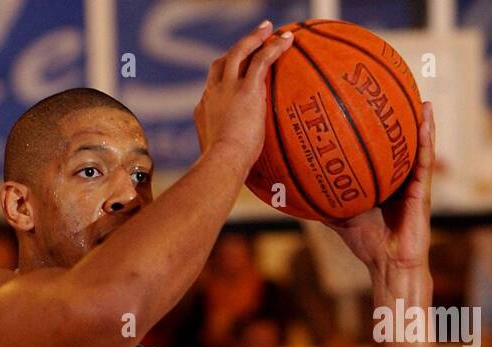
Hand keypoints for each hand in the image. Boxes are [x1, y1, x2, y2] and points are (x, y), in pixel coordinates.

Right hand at [194, 21, 295, 172]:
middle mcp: (212, 94)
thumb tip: (234, 172)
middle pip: (222, 63)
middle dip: (236, 50)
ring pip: (239, 53)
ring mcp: (227, 89)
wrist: (221, 163)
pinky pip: (261, 59)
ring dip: (254, 38)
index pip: (213, 88)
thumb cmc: (220, 170)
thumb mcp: (219, 160)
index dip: (223, 79)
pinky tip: (287, 39)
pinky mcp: (246, 88)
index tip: (234, 77)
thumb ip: (226, 156)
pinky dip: (274, 47)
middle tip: (250, 41)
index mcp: (203, 111)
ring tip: (268, 29)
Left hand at [328, 101, 435, 276]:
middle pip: (399, 145)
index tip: (365, 107)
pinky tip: (426, 117)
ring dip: (419, 121)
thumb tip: (293, 192)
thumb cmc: (367, 244)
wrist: (388, 263)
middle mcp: (400, 179)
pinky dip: (427, 136)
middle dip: (398, 120)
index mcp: (384, 184)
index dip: (375, 132)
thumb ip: (324, 202)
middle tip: (392, 93)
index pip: (379, 153)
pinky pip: (425, 158)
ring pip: (417, 146)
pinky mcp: (424, 188)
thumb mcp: (340, 218)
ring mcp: (415, 183)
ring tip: (417, 95)